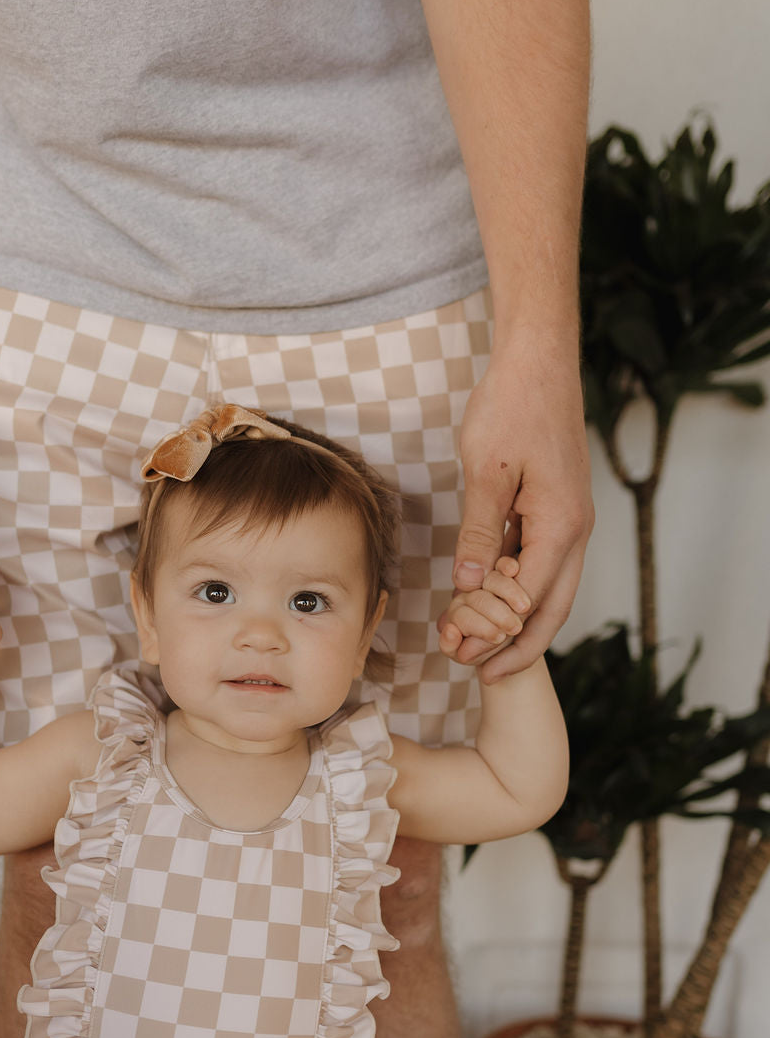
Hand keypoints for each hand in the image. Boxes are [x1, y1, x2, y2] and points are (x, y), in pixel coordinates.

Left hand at [451, 334, 592, 680]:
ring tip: (479, 646)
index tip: (463, 658)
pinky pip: (540, 562)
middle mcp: (574, 530)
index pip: (529, 600)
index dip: (496, 636)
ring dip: (516, 620)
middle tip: (480, 675)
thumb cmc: (512, 408)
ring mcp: (568, 520)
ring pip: (548, 588)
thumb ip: (480, 533)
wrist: (538, 362)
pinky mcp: (556, 508)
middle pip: (551, 608)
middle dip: (517, 646)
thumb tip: (470, 587)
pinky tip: (486, 601)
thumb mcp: (487, 473)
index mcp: (561, 526)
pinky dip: (516, 588)